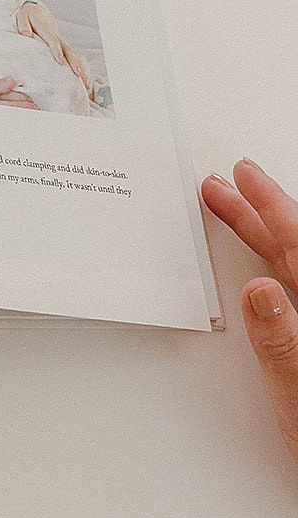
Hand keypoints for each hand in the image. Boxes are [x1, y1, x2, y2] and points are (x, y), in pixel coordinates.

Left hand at [14, 1, 90, 90]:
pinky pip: (71, 56)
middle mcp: (57, 36)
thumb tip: (26, 34)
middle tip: (78, 74)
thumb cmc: (28, 16)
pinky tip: (82, 78)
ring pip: (72, 54)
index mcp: (46, 30)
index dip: (56, 50)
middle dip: (74, 62)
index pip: (52, 40)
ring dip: (79, 67)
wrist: (36, 11)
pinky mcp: (62, 45)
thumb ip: (23, 25)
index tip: (60, 60)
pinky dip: (78, 66)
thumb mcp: (22, 17)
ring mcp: (61, 41)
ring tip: (84, 81)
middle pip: (68, 49)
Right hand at [201, 159, 297, 464]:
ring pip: (297, 266)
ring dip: (263, 235)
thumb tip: (261, 291)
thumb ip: (281, 340)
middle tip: (226, 185)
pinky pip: (295, 289)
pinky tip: (257, 263)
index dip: (272, 205)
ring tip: (233, 210)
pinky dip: (271, 266)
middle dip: (260, 212)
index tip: (243, 177)